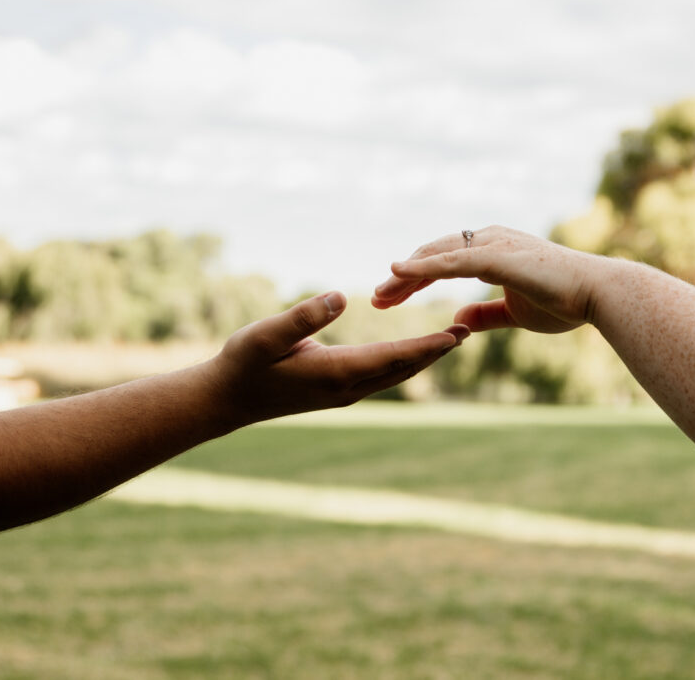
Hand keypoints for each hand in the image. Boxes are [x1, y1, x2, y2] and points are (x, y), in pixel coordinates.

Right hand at [209, 291, 468, 425]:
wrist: (226, 400)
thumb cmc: (243, 363)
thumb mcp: (266, 335)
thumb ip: (303, 316)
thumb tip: (342, 295)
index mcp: (336, 372)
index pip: (393, 356)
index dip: (427, 344)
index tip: (456, 334)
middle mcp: (347, 387)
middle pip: (404, 368)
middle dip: (436, 350)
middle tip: (468, 331)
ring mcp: (344, 393)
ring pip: (396, 374)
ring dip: (424, 357)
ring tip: (451, 339)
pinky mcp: (338, 391)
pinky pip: (383, 376)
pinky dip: (405, 361)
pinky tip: (414, 351)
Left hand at [372, 226, 600, 332]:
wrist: (598, 295)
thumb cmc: (565, 301)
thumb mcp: (513, 312)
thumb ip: (485, 313)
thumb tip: (458, 318)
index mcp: (493, 250)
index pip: (443, 261)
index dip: (415, 279)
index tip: (391, 298)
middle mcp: (490, 239)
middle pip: (433, 255)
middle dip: (402, 278)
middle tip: (377, 300)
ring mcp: (494, 244)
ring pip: (436, 257)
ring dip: (405, 276)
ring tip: (380, 295)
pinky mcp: (498, 256)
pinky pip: (452, 261)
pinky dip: (423, 266)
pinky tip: (399, 272)